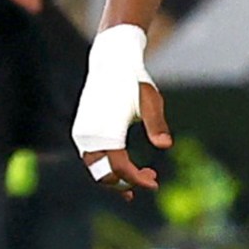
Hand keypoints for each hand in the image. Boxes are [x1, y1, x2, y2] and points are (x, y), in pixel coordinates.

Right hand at [72, 24, 172, 198]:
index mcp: (107, 129)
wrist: (112, 63)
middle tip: (152, 179)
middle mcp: (89, 134)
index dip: (136, 179)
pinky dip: (106, 167)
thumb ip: (156, 124)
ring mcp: (82, 133)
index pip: (120, 166)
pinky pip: (91, 158)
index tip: (154, 184)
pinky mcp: (82, 130)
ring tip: (139, 178)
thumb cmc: (134, 82)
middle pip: (104, 173)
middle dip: (126, 183)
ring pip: (95, 168)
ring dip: (115, 177)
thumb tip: (166, 145)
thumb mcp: (151, 101)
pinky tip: (122, 169)